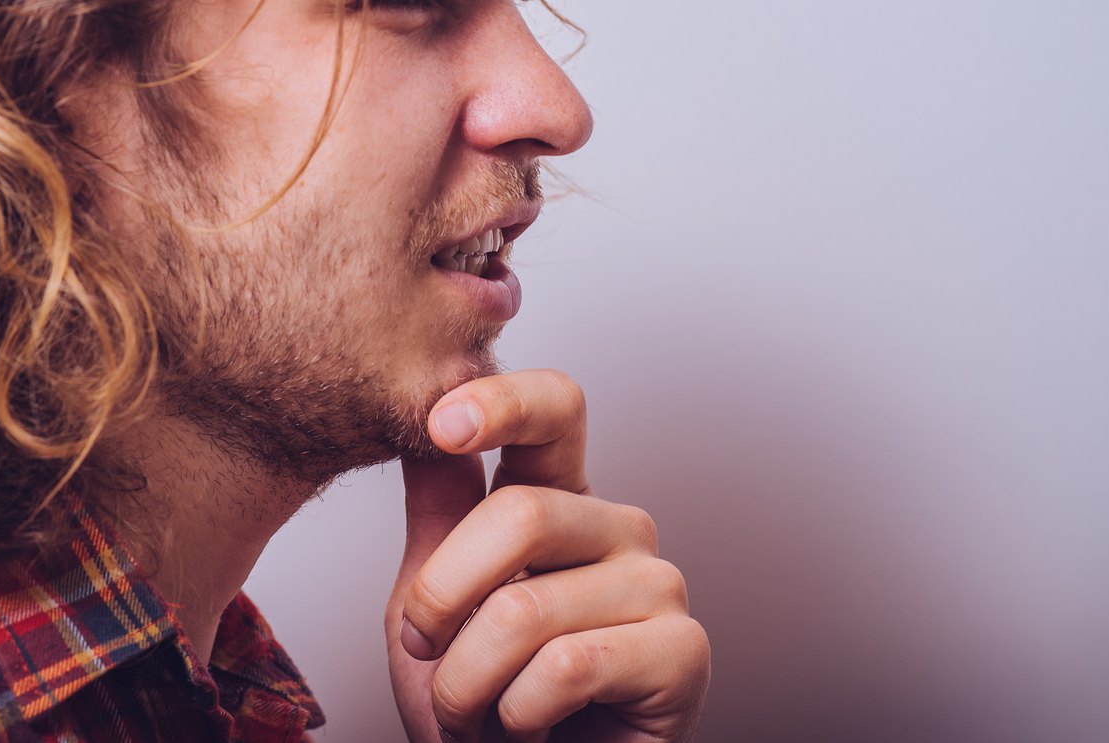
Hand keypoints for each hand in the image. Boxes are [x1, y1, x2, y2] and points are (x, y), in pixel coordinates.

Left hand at [385, 369, 709, 741]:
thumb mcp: (434, 598)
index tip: (442, 424)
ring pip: (525, 609)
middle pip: (520, 513)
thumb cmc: (484, 705)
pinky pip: (564, 668)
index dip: (503, 401)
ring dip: (465, 684)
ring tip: (475, 714)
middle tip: (425, 652)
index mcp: (563, 500)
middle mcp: (618, 529)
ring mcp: (658, 585)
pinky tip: (527, 729)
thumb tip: (428, 399)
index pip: (557, 409)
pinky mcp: (683, 651)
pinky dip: (516, 715)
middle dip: (440, 599)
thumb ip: (440, 504)